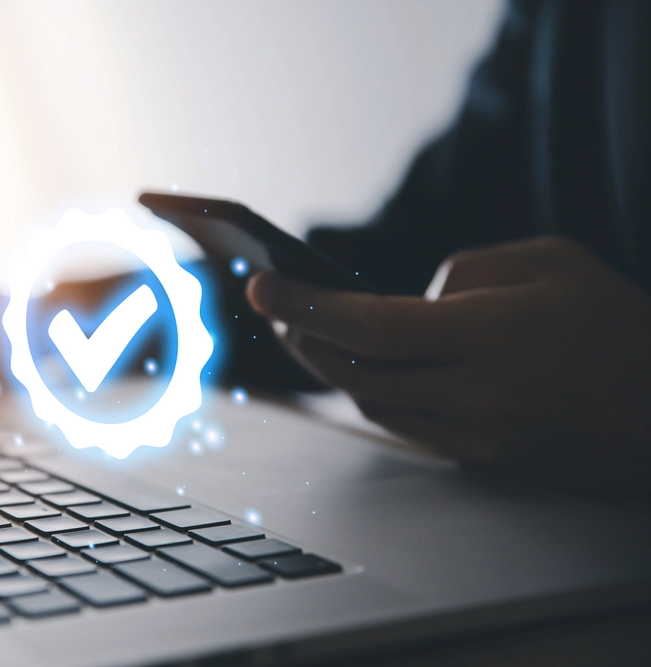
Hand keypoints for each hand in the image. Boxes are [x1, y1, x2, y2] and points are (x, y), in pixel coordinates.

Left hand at [247, 236, 650, 495]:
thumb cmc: (616, 323)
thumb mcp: (550, 261)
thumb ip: (464, 272)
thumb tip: (404, 300)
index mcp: (496, 336)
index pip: (372, 327)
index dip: (306, 306)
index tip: (260, 287)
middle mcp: (481, 395)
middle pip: (356, 373)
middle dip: (305, 337)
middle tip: (275, 308)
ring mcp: (479, 436)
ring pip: (374, 404)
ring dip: (333, 368)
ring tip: (308, 331)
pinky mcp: (482, 461)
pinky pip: (406, 424)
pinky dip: (373, 392)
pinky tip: (360, 366)